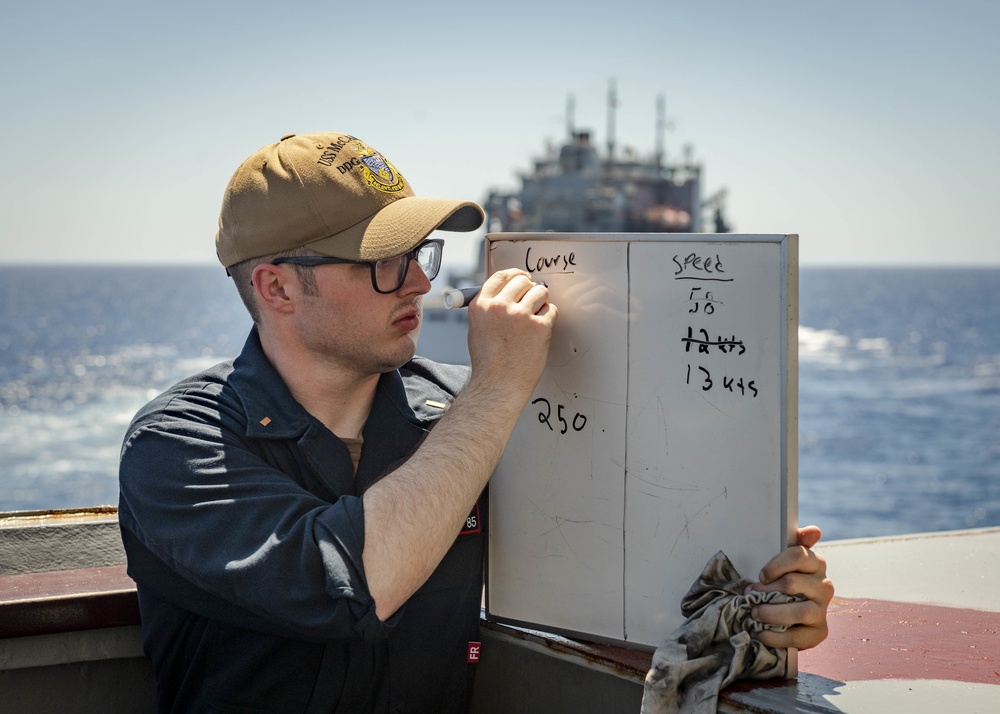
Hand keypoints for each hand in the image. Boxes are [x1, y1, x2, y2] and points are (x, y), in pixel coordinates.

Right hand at [466, 269, 556, 399]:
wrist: (498, 386)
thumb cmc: (488, 363)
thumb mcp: (477, 328)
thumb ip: (489, 308)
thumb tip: (506, 293)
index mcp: (481, 306)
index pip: (501, 276)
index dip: (515, 275)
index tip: (523, 278)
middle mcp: (499, 307)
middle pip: (522, 281)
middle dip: (530, 288)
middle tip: (532, 300)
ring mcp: (520, 316)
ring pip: (540, 292)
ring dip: (541, 302)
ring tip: (535, 318)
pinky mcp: (539, 327)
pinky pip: (551, 310)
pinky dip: (548, 318)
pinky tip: (539, 331)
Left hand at [745, 525, 833, 649]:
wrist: (790, 613)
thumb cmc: (783, 579)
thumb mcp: (784, 559)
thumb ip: (796, 541)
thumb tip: (814, 531)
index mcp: (816, 563)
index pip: (799, 555)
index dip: (776, 565)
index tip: (762, 574)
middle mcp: (824, 586)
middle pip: (792, 584)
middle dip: (766, 590)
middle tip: (749, 594)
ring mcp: (823, 610)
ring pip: (798, 611)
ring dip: (770, 613)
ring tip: (754, 613)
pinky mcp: (819, 632)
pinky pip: (798, 637)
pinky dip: (775, 636)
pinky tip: (760, 633)